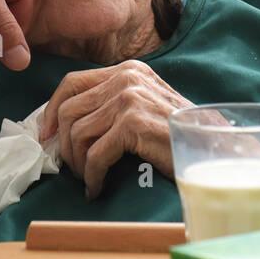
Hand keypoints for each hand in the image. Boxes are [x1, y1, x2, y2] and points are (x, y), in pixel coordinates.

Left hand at [38, 61, 192, 198]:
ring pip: (77, 135)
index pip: (72, 83)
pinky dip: (92, 177)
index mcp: (128, 70)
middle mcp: (127, 78)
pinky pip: (94, 156)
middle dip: (63, 145)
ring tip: (89, 179)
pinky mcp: (132, 124)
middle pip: (68, 110)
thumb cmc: (180, 135)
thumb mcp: (145, 106)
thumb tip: (62, 124)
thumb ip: (112, 104)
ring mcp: (129, 98)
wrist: (214, 150)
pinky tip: (98, 188)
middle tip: (70, 168)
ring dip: (78, 165)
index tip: (46, 137)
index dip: (51, 111)